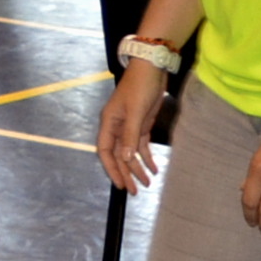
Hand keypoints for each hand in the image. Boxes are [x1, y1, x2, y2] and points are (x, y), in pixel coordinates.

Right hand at [97, 61, 168, 191]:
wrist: (152, 68)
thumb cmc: (140, 87)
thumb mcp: (135, 112)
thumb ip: (129, 136)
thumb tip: (125, 159)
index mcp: (109, 123)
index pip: (105, 151)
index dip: (111, 168)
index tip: (120, 184)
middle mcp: (116, 127)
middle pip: (118, 155)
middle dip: (126, 173)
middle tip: (135, 191)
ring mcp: (129, 126)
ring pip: (130, 152)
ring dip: (138, 168)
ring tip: (147, 183)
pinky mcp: (141, 124)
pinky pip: (141, 145)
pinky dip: (147, 157)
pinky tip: (154, 168)